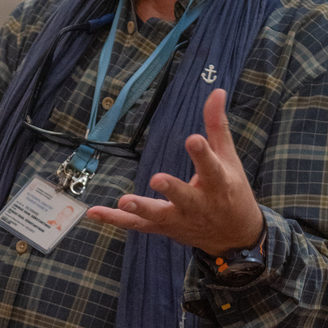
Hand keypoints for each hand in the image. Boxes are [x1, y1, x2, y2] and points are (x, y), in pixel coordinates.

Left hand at [86, 88, 262, 252]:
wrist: (233, 236)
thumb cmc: (232, 191)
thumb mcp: (228, 158)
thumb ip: (217, 126)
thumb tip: (217, 91)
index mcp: (219, 183)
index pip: (211, 167)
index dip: (202, 154)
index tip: (193, 139)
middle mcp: (198, 204)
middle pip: (183, 196)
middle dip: (171, 189)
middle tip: (157, 178)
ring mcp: (180, 218)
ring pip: (158, 214)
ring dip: (140, 208)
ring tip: (123, 201)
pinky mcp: (164, 228)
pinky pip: (137, 224)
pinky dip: (116, 220)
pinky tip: (94, 212)